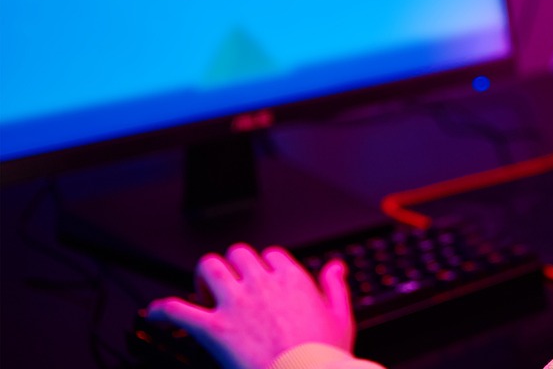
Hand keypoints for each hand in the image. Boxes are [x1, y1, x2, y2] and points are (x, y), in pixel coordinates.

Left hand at [147, 244, 354, 368]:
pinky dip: (160, 310)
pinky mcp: (213, 328)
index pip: (271, 255)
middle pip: (238, 254)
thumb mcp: (340, 317)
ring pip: (209, 267)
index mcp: (292, 280)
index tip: (262, 281)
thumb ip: (335, 287)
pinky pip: (177, 309)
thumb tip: (336, 267)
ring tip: (202, 294)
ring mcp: (235, 304)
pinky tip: (154, 315)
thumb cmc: (323, 356)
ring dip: (202, 277)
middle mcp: (261, 284)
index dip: (264, 267)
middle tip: (230, 289)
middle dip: (232, 267)